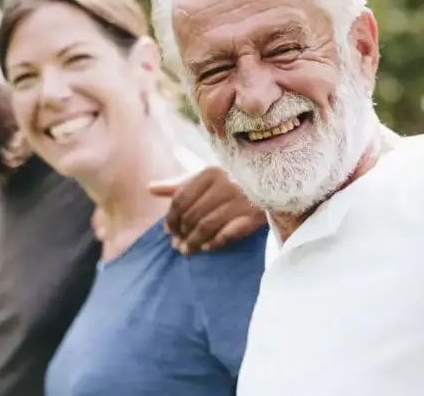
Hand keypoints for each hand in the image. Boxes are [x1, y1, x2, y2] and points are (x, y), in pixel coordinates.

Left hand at [149, 166, 265, 254]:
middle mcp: (225, 184)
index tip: (169, 231)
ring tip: (187, 251)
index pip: (180, 200)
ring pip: (206, 226)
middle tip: (177, 246)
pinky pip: (227, 234)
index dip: (170, 219)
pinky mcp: (253, 215)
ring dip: (194, 242)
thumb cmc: (234, 181)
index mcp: (210, 173)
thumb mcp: (207, 179)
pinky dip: (214, 243)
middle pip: (192, 215)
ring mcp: (240, 200)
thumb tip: (150, 189)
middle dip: (181, 234)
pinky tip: (206, 248)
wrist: (273, 185)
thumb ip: (180, 185)